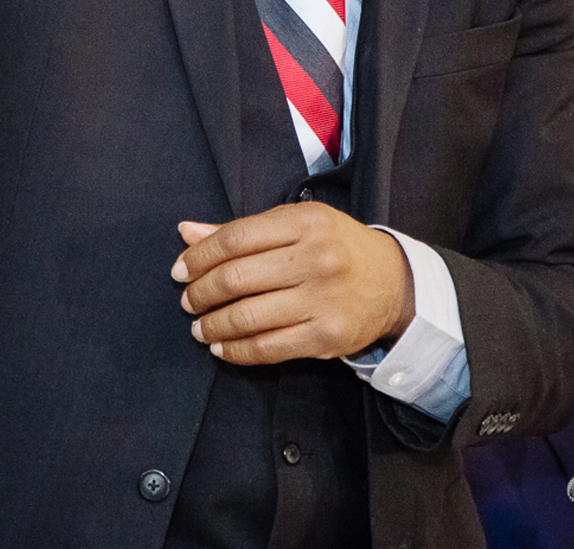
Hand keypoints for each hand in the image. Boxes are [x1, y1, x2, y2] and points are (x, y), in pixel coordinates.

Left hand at [171, 203, 414, 364]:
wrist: (394, 282)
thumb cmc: (334, 246)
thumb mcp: (294, 225)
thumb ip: (241, 230)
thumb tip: (186, 232)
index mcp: (304, 222)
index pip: (235, 238)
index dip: (199, 256)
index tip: (180, 270)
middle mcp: (315, 258)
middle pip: (237, 278)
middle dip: (201, 292)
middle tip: (187, 300)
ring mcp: (323, 300)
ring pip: (249, 316)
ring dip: (213, 325)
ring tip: (200, 327)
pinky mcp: (328, 338)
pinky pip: (269, 348)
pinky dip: (237, 351)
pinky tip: (222, 347)